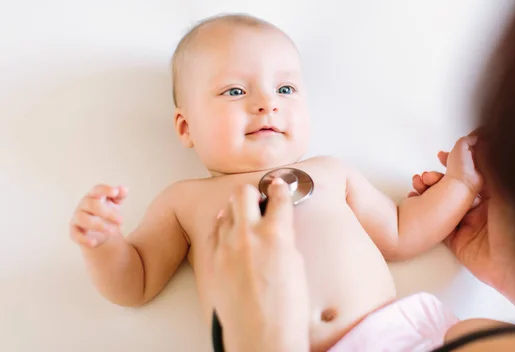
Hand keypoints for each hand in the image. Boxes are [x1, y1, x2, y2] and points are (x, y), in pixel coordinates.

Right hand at [69, 184, 127, 247]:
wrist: (98, 232)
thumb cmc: (106, 213)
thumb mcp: (115, 204)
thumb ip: (119, 196)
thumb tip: (124, 189)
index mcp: (93, 196)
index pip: (97, 189)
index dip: (105, 190)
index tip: (115, 192)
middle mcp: (83, 205)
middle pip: (91, 204)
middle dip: (108, 212)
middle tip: (121, 221)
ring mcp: (77, 218)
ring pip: (83, 219)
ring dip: (99, 225)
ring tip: (113, 231)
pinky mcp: (74, 231)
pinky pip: (76, 235)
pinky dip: (84, 239)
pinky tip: (94, 242)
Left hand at [206, 179, 309, 351]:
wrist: (262, 337)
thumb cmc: (286, 309)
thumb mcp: (296, 265)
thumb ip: (284, 239)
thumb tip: (277, 227)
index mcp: (276, 234)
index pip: (278, 196)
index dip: (281, 187)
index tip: (280, 185)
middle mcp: (248, 235)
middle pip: (243, 193)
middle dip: (253, 193)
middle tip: (259, 200)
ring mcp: (226, 247)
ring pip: (226, 210)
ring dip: (236, 210)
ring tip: (244, 218)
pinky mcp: (211, 260)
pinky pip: (213, 232)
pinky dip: (222, 228)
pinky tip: (229, 235)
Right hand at [408, 144, 514, 291]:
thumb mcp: (505, 190)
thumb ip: (490, 167)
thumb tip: (481, 140)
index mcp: (498, 195)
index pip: (474, 173)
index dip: (459, 161)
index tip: (446, 152)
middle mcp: (483, 209)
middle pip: (456, 187)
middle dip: (440, 176)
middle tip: (428, 170)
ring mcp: (470, 225)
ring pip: (445, 203)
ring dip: (431, 191)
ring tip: (421, 183)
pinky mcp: (459, 242)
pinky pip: (439, 225)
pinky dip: (427, 212)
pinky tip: (418, 200)